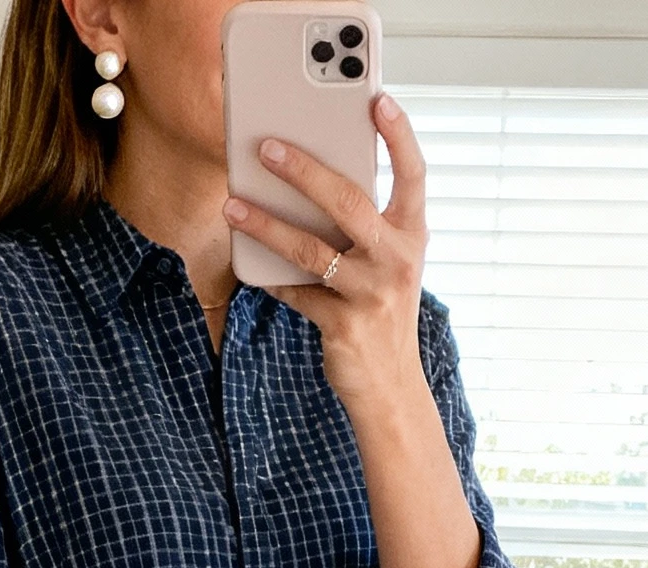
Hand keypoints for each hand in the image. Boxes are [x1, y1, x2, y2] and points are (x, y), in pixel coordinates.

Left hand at [224, 93, 426, 419]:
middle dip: (305, 170)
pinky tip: (251, 266)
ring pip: (311, 249)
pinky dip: (271, 278)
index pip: (413, 175)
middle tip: (268, 148)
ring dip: (267, 225)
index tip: (377, 100)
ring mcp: (372, 295)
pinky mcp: (344, 327)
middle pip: (349, 202)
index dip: (398, 136)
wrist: (390, 387)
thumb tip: (305, 184)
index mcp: (412, 236)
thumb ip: (362, 227)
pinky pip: (296, 292)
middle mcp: (397, 261)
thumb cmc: (382, 312)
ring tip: (234, 207)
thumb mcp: (387, 264)